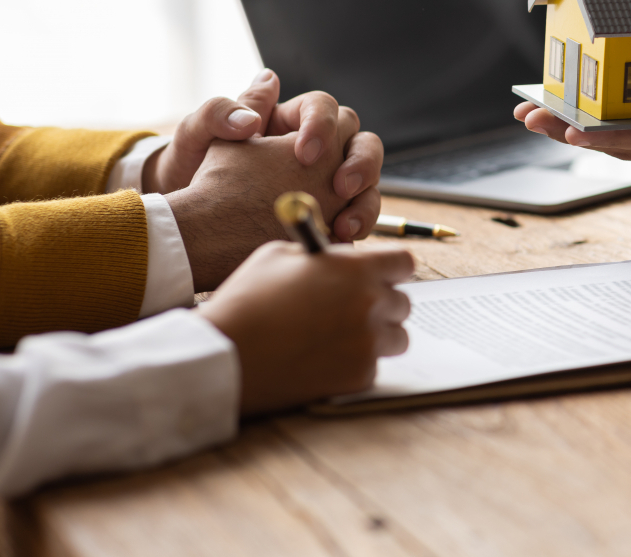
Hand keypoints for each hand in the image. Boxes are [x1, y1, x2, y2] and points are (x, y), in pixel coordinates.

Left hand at [142, 68, 383, 239]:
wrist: (188, 217)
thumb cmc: (191, 165)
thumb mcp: (198, 135)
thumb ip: (224, 110)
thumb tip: (263, 89)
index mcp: (290, 120)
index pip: (324, 107)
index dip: (323, 125)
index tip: (304, 153)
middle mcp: (318, 148)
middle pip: (361, 140)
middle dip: (360, 162)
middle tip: (340, 186)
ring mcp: (329, 182)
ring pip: (370, 180)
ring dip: (366, 200)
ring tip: (345, 225)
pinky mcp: (332, 212)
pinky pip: (359, 215)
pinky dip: (357, 226)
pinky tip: (340, 239)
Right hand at [198, 242, 411, 414]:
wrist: (226, 355)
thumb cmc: (247, 300)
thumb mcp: (278, 255)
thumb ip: (321, 256)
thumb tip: (341, 260)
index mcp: (357, 269)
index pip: (404, 263)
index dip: (392, 269)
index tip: (382, 276)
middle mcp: (371, 304)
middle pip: (402, 302)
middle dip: (382, 304)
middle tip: (355, 309)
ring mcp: (368, 343)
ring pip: (396, 337)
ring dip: (377, 336)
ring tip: (342, 337)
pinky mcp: (359, 376)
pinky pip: (373, 366)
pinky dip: (356, 364)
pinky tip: (325, 360)